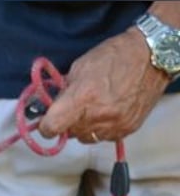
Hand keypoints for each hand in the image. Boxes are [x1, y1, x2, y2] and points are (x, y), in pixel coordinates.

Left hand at [39, 27, 170, 143]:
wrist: (151, 57)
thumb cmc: (113, 57)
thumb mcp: (79, 68)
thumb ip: (63, 92)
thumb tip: (50, 108)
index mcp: (82, 98)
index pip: (51, 127)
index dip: (45, 126)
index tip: (46, 122)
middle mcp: (97, 116)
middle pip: (68, 133)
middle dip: (67, 122)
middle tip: (74, 107)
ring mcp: (114, 125)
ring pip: (85, 138)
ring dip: (83, 127)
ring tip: (93, 108)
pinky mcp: (127, 129)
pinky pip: (104, 137)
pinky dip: (101, 128)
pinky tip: (107, 112)